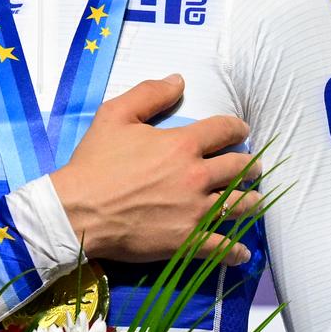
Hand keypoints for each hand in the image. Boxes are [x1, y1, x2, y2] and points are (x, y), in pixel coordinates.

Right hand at [48, 75, 259, 266]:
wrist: (77, 211)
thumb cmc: (93, 163)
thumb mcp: (114, 115)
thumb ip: (149, 94)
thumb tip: (179, 80)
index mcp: (182, 145)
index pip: (224, 130)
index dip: (237, 128)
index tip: (242, 131)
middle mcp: (196, 176)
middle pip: (239, 168)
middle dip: (250, 165)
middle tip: (253, 167)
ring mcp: (195, 211)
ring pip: (239, 205)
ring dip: (251, 201)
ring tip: (253, 200)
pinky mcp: (188, 241)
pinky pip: (223, 247)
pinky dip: (236, 250)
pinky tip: (241, 251)